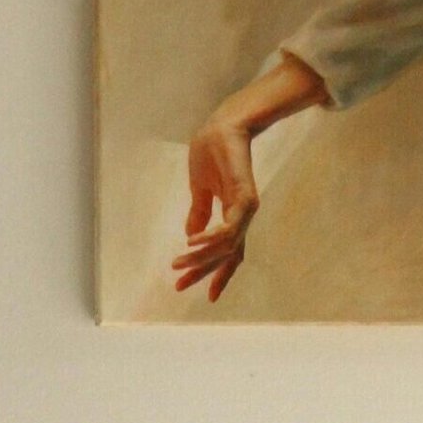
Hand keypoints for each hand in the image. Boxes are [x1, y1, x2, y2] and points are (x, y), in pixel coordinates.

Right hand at [171, 55, 329, 302]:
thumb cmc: (214, 152)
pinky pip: (227, 229)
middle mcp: (242, 217)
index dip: (217, 275)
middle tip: (179, 286)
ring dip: (199, 258)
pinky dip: (208, 239)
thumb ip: (198, 213)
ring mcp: (245, 209)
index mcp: (233, 217)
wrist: (223, 126)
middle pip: (225, 257)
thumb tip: (191, 239)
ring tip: (177, 263)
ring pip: (224, 247)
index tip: (207, 297)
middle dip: (201, 274)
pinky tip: (191, 243)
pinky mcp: (243, 198)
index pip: (228, 254)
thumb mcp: (200, 189)